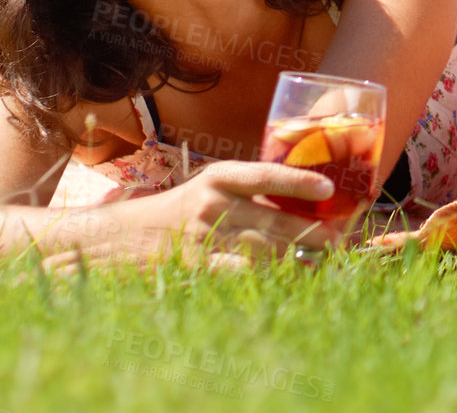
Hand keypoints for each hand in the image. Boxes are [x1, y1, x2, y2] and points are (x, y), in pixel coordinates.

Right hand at [43, 161, 341, 269]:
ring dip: (299, 259)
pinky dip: (269, 277)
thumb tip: (307, 207)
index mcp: (218, 177)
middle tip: (341, 243)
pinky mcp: (196, 266)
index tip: (328, 189)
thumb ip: (250, 196)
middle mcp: (212, 203)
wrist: (115, 241)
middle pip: (275, 220)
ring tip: (324, 263)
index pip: (264, 175)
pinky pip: (242, 273)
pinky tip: (290, 281)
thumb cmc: (176, 214)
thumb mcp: (208, 191)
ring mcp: (203, 236)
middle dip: (314, 234)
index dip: (298, 181)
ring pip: (265, 249)